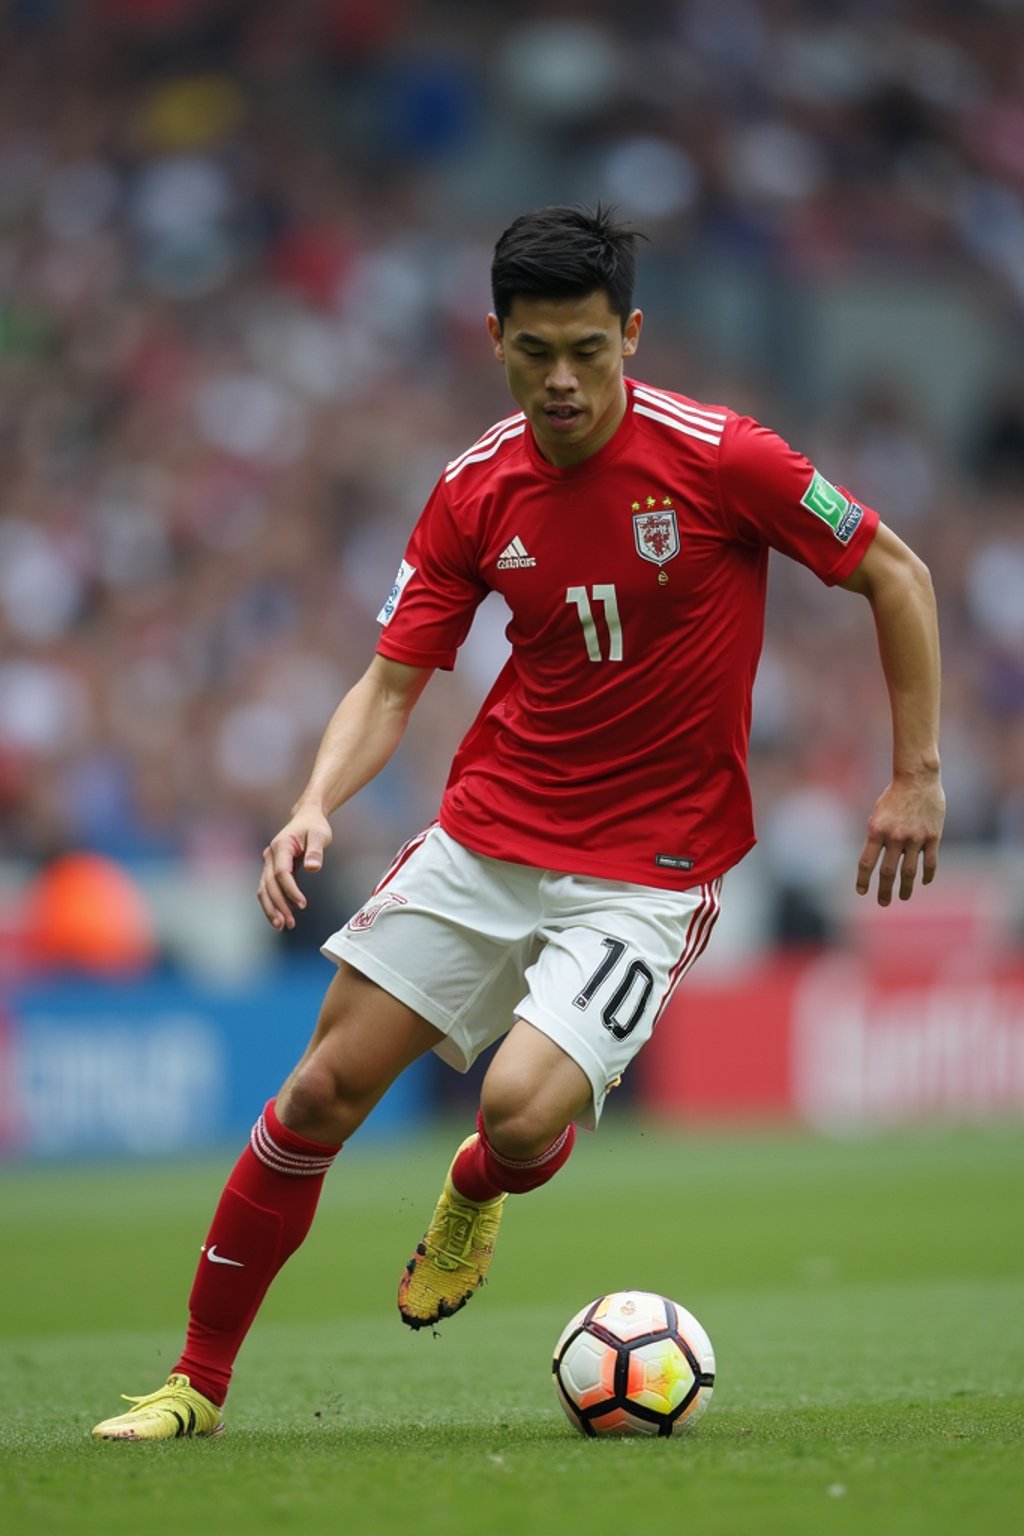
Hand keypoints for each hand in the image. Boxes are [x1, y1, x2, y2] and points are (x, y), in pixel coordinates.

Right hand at [257, 806, 332, 930]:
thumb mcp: (319, 835)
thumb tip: (313, 868)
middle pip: (269, 885)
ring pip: (264, 889)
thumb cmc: (314, 826)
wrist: (306, 817)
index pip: (281, 873)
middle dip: (278, 905)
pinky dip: (273, 902)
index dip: (290, 890)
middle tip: (289, 923)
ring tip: (282, 925)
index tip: (302, 904)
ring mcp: (269, 863)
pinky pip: (268, 888)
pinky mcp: (273, 869)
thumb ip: (316, 851)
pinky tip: (282, 915)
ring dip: (271, 908)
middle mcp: (271, 856)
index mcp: (281, 846)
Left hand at [856, 774, 944, 906]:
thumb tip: (875, 861)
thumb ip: (877, 838)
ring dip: (905, 888)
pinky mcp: (932, 836)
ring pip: (909, 872)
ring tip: (902, 897)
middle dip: (884, 890)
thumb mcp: (878, 815)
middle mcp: (895, 837)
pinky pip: (930, 862)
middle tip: (883, 903)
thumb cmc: (894, 797)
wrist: (917, 779)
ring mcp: (915, 838)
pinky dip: (927, 875)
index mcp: (876, 831)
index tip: (862, 891)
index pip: (866, 862)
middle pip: (888, 872)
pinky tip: (924, 882)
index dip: (863, 879)